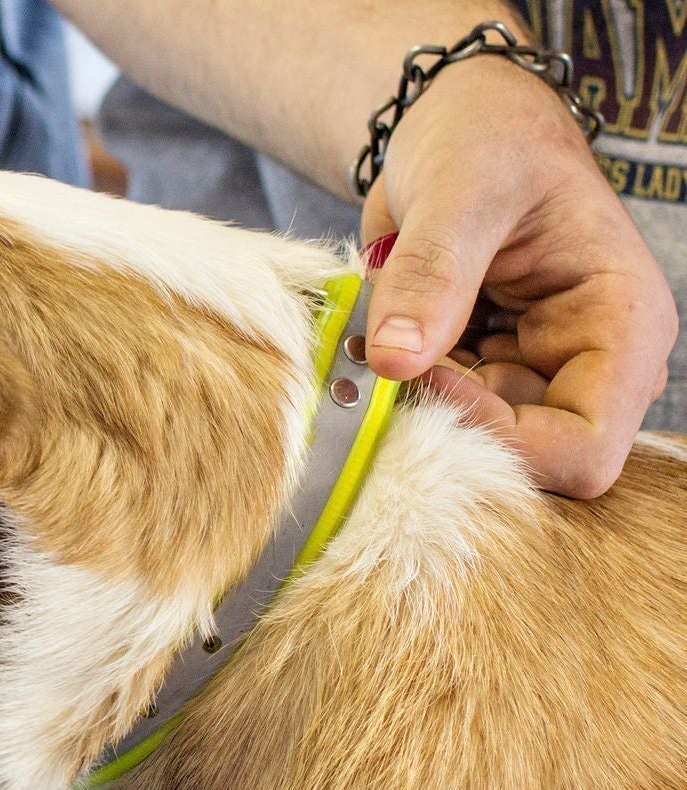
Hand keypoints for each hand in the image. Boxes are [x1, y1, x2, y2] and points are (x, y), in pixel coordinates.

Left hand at [359, 57, 675, 498]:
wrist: (461, 121)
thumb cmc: (488, 136)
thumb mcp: (463, 188)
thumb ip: (432, 276)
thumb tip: (393, 361)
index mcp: (621, 328)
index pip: (582, 451)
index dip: (500, 439)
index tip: (429, 376)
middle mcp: (586, 365)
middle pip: (520, 460)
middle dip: (444, 423)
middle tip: (381, 360)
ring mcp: (531, 374)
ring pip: (466, 443)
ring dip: (409, 404)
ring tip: (377, 330)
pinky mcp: (480, 372)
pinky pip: (432, 412)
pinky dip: (394, 388)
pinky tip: (377, 334)